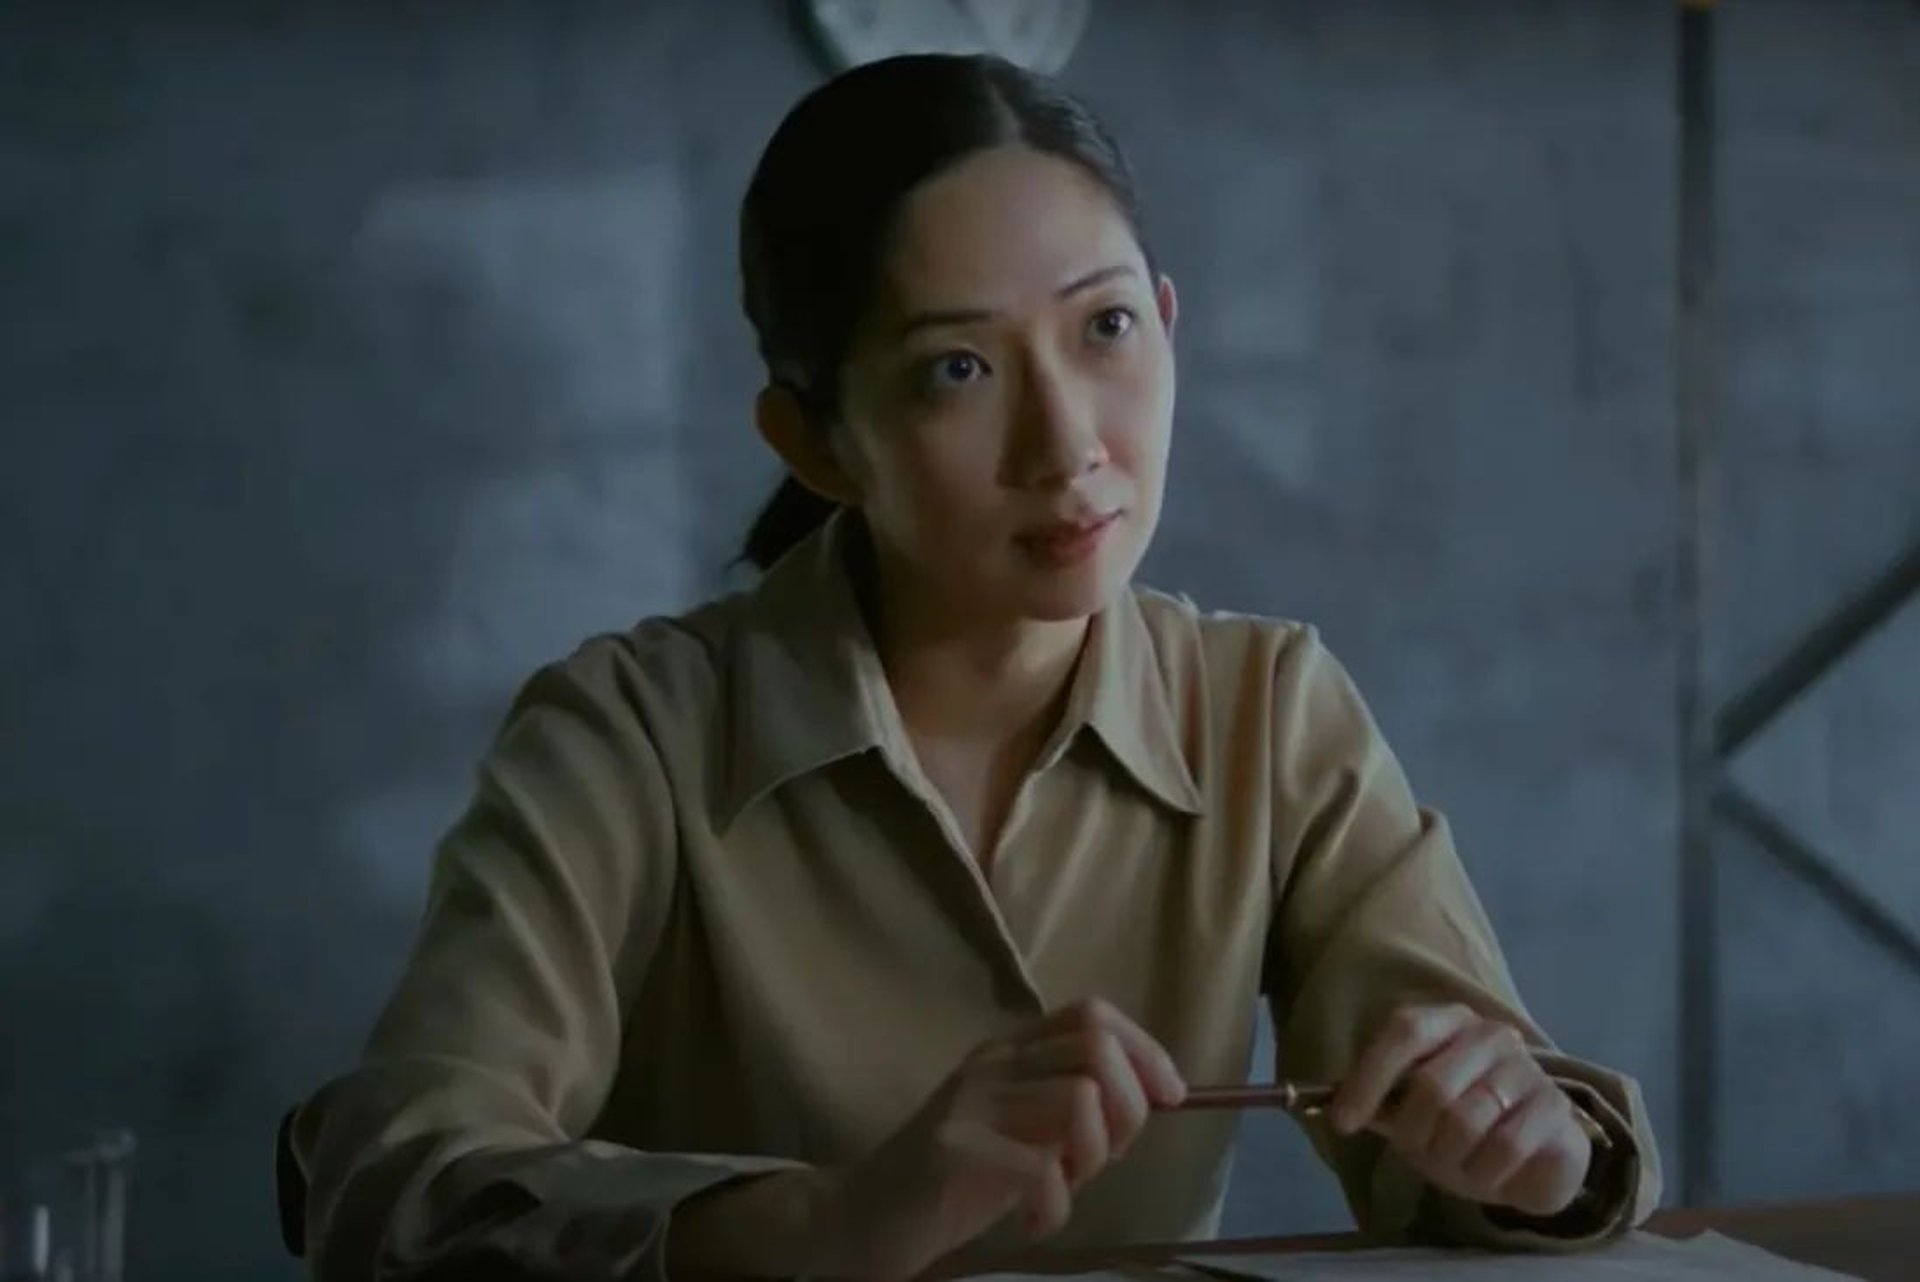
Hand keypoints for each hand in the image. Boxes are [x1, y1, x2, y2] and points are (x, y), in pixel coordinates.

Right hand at [815, 997, 1186, 1279]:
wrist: (860, 1216)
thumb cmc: (952, 1178)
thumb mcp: (1019, 1128)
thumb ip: (1070, 1107)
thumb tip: (1147, 1099)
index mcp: (1010, 1049)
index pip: (1093, 1013)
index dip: (1146, 1048)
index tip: (1171, 1098)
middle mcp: (992, 1061)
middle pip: (1097, 1047)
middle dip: (1128, 1109)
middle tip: (1100, 1160)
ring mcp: (970, 1102)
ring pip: (1080, 1099)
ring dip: (1091, 1156)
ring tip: (1061, 1186)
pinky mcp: (954, 1150)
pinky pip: (1043, 1168)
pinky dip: (1055, 1206)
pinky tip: (1032, 1222)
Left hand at [1327, 1003, 1591, 1218]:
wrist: (1537, 1155)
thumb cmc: (1466, 1127)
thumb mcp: (1415, 1114)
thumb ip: (1379, 1105)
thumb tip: (1327, 1108)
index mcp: (1448, 1021)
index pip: (1405, 1032)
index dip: (1369, 1078)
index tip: (1343, 1122)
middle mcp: (1489, 1034)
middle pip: (1431, 1084)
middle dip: (1413, 1134)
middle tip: (1417, 1154)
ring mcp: (1526, 1068)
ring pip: (1466, 1120)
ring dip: (1450, 1159)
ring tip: (1456, 1166)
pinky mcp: (1555, 1107)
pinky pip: (1505, 1146)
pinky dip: (1486, 1173)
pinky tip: (1488, 1175)